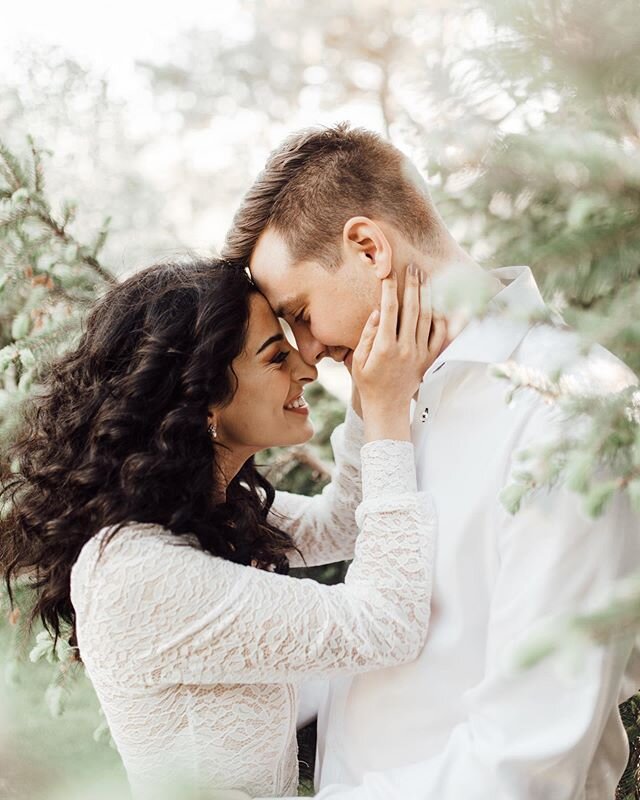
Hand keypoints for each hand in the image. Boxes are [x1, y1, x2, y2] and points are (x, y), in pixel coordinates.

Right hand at [351, 265, 446, 441]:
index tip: (388, 273)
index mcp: (385, 347)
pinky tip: (437, 302)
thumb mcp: (358, 360)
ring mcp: (420, 354)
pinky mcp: (430, 359)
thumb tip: (378, 312)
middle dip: (412, 285)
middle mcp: (405, 348)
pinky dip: (440, 317)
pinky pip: (439, 335)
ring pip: (427, 318)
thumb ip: (368, 335)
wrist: (387, 407)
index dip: (389, 289)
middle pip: (412, 309)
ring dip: (427, 295)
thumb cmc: (368, 382)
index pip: (389, 310)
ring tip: (424, 278)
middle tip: (413, 267)